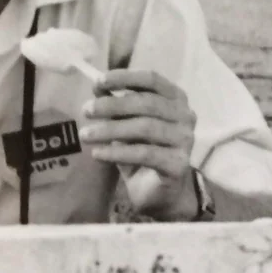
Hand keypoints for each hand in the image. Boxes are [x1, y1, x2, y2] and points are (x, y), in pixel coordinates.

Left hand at [79, 69, 197, 219]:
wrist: (161, 194)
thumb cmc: (144, 151)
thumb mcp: (128, 124)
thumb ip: (118, 104)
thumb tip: (97, 86)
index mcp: (176, 98)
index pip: (152, 79)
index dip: (125, 77)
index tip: (98, 82)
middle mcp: (185, 115)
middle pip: (147, 102)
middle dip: (113, 104)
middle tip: (86, 110)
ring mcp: (185, 140)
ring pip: (145, 127)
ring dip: (111, 129)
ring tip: (86, 134)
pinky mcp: (178, 164)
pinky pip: (144, 153)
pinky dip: (117, 152)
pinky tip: (97, 154)